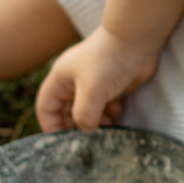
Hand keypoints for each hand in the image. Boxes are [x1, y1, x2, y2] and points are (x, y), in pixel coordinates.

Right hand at [36, 26, 160, 131]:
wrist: (137, 40)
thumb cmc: (109, 60)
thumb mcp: (91, 90)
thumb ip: (84, 115)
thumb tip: (86, 131)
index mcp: (60, 80)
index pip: (46, 109)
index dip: (52, 127)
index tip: (65, 143)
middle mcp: (73, 83)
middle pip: (67, 114)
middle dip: (77, 128)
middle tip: (91, 137)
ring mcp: (92, 85)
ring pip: (87, 113)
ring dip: (96, 123)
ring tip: (108, 123)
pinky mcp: (110, 87)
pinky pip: (104, 109)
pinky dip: (109, 115)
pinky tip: (117, 110)